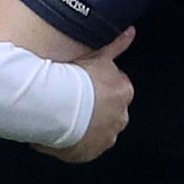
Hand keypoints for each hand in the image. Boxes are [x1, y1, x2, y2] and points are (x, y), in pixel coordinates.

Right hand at [47, 31, 134, 163]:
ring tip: (62, 119)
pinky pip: (83, 148)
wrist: (51, 102)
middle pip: (108, 112)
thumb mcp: (95, 54)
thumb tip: (131, 31)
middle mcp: (120, 116)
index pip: (114, 89)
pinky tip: (58, 134)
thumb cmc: (71, 77)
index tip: (80, 86)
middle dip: (93, 109)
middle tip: (70, 102)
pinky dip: (74, 143)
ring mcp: (105, 136)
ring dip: (85, 127)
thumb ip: (115, 44)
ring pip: (97, 131)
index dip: (95, 87)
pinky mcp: (89, 152)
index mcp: (123, 91)